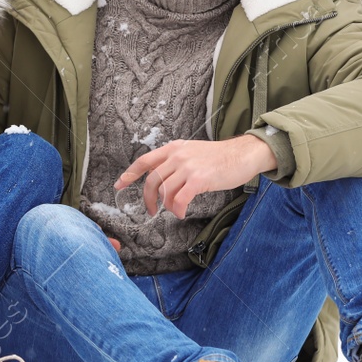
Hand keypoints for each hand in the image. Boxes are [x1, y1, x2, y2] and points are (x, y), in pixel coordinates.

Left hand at [114, 135, 277, 216]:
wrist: (242, 154)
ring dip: (166, 206)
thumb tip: (164, 179)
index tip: (119, 184)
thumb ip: (177, 161)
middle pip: (152, 180)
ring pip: (165, 191)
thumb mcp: (193, 152)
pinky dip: (177, 209)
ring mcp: (188, 167)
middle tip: (151, 210)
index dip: (129, 174)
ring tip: (173, 211)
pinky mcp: (199, 179)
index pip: (145, 161)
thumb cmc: (219, 157)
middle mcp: (177, 155)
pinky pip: (180, 199)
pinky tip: (181, 213)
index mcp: (174, 148)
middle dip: (149, 198)